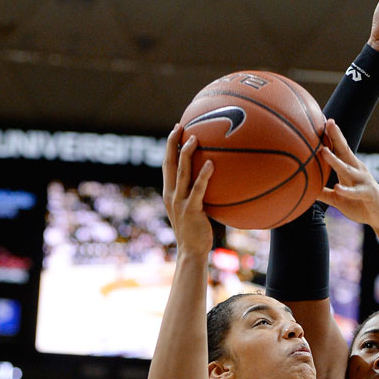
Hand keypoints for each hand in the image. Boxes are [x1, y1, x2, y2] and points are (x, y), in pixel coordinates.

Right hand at [162, 127, 213, 255]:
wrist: (191, 252)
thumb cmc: (195, 232)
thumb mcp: (191, 210)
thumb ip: (195, 195)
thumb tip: (210, 181)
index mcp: (169, 194)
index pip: (167, 165)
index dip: (169, 147)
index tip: (175, 130)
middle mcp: (171, 196)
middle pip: (169, 164)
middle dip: (172, 143)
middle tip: (180, 126)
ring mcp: (180, 203)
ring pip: (182, 173)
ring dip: (187, 154)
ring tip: (194, 138)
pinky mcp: (191, 210)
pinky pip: (198, 189)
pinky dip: (204, 175)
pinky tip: (211, 163)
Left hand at [318, 121, 378, 232]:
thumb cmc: (360, 205)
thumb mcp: (338, 199)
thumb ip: (324, 193)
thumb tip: (306, 190)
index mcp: (350, 169)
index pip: (339, 149)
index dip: (331, 137)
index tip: (321, 122)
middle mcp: (357, 170)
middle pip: (345, 150)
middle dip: (337, 136)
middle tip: (328, 122)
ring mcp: (363, 181)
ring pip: (347, 169)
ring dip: (335, 160)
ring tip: (324, 151)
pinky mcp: (368, 194)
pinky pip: (355, 192)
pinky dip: (346, 190)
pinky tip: (337, 187)